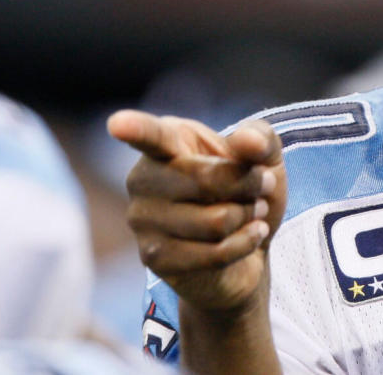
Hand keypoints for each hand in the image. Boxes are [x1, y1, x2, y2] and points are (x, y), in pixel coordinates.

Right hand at [108, 111, 286, 312]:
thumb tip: (247, 140)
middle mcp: (143, 178)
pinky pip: (214, 253)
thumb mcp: (265, 158)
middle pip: (208, 180)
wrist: (247, 246)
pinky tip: (251, 236)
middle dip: (250, 186)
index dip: (135, 128)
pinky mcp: (153, 258)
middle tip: (263, 187)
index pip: (151, 135)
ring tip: (251, 213)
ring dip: (249, 217)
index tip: (117, 124)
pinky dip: (246, 243)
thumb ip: (261, 140)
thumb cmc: (246, 191)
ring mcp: (142, 220)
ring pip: (215, 221)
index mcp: (168, 141)